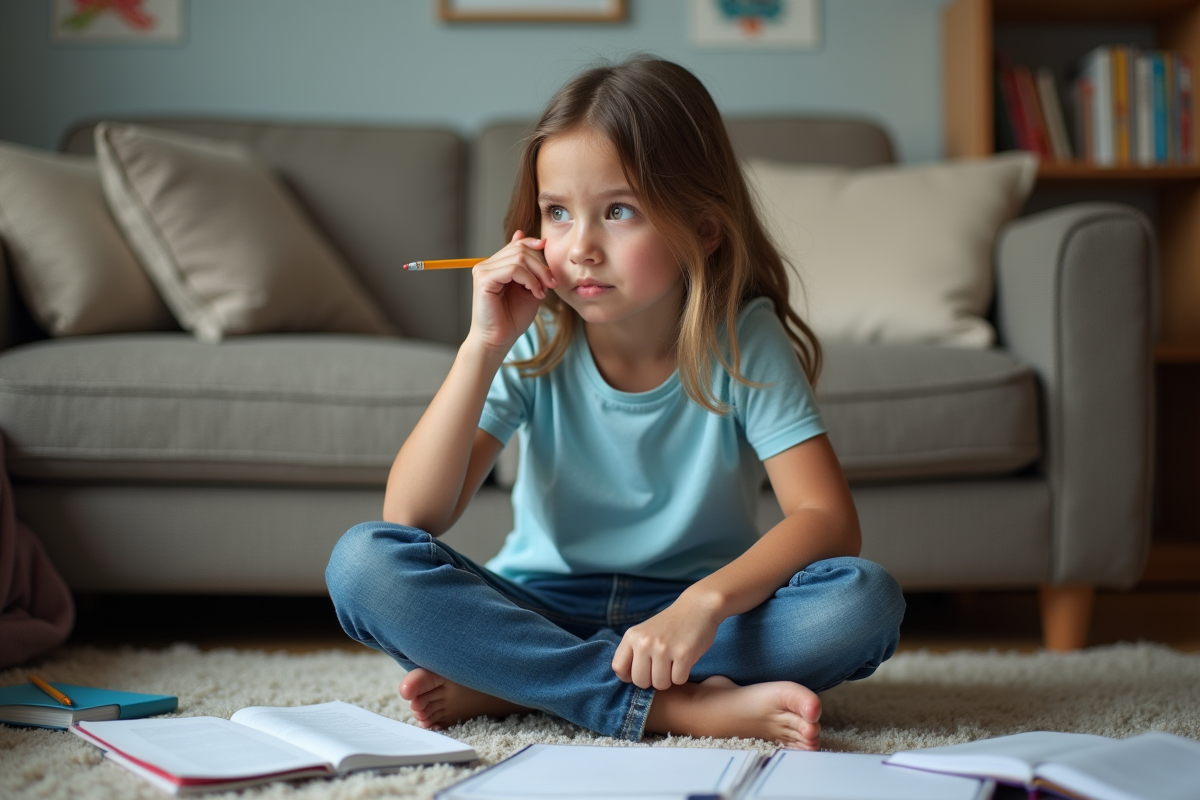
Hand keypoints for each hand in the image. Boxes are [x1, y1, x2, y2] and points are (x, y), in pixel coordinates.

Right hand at [467, 230, 554, 353]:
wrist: (499, 340)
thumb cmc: (513, 318)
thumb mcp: (529, 288)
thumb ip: (531, 267)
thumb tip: (532, 238)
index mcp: (496, 265)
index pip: (517, 245)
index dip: (534, 245)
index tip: (548, 255)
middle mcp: (486, 265)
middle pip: (520, 249)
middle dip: (541, 265)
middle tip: (551, 284)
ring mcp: (483, 271)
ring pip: (519, 258)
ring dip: (538, 274)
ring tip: (542, 292)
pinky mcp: (484, 279)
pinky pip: (513, 269)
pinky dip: (530, 280)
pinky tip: (534, 293)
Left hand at [611, 592, 723, 689]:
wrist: (697, 607)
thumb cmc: (670, 625)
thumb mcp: (645, 632)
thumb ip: (634, 652)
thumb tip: (626, 679)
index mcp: (632, 636)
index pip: (618, 667)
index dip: (629, 676)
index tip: (642, 671)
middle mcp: (645, 642)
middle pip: (640, 681)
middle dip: (652, 680)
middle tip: (661, 668)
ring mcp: (663, 648)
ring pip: (660, 684)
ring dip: (668, 679)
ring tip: (673, 663)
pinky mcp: (683, 654)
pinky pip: (678, 680)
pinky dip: (682, 675)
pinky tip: (684, 661)